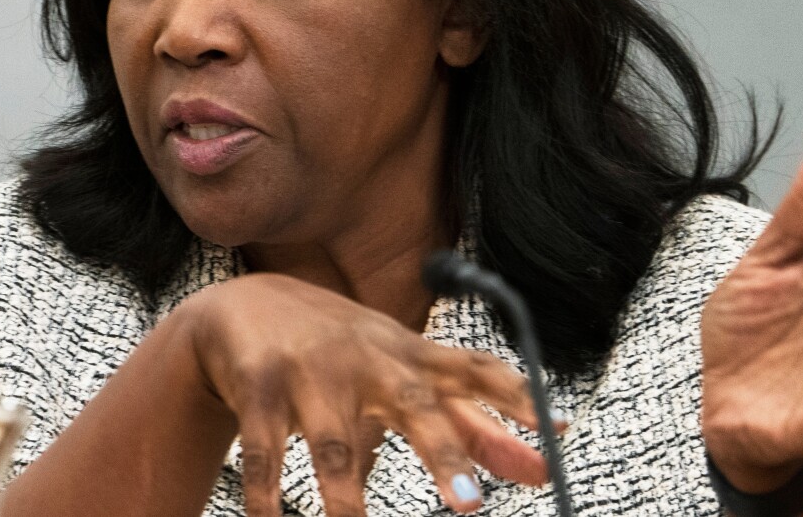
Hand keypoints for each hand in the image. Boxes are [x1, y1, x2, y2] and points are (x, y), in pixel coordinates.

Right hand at [182, 273, 548, 515]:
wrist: (243, 306)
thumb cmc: (343, 351)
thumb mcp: (405, 374)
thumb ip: (472, 421)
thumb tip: (543, 466)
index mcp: (409, 356)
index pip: (475, 369)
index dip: (517, 397)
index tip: (559, 429)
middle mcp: (367, 360)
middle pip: (413, 404)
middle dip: (443, 453)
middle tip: (471, 506)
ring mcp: (311, 373)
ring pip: (333, 443)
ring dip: (345, 498)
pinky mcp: (259, 389)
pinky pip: (265, 454)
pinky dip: (268, 498)